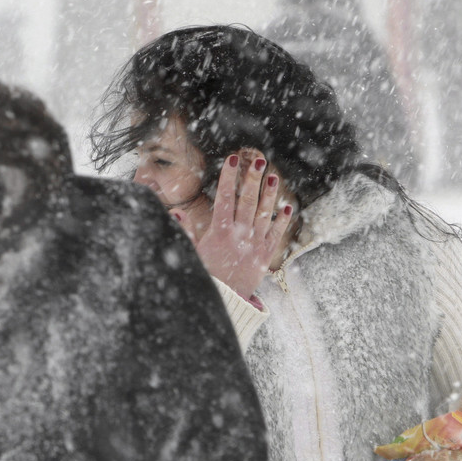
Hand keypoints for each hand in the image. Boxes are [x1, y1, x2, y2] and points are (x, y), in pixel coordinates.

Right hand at [170, 150, 293, 300]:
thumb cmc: (205, 275)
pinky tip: (287, 207)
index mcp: (220, 232)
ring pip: (265, 213)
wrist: (224, 301)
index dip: (228, 177)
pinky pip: (276, 234)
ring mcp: (255, 245)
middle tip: (259, 161)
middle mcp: (240, 235)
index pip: (225, 197)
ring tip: (273, 177)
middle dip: (253, 179)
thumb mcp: (192, 253)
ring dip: (270, 194)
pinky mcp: (265, 256)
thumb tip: (173, 212)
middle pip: (248, 201)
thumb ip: (184, 231)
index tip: (232, 159)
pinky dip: (282, 220)